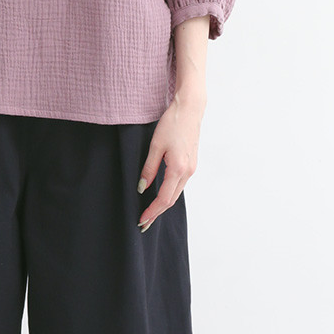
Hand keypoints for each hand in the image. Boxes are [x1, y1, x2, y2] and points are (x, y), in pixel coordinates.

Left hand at [136, 92, 204, 230]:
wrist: (190, 110)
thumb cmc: (172, 124)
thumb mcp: (155, 146)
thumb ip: (149, 169)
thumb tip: (142, 187)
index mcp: (178, 169)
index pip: (163, 198)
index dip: (152, 212)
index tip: (141, 220)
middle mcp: (188, 172)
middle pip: (171, 200)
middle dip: (157, 213)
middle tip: (143, 223)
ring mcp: (191, 169)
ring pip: (176, 193)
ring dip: (163, 204)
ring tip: (150, 213)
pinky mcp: (191, 164)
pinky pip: (179, 185)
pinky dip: (169, 194)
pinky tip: (161, 195)